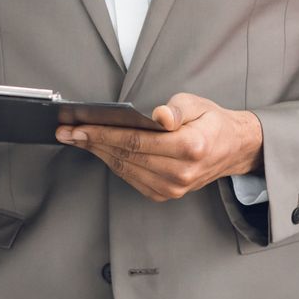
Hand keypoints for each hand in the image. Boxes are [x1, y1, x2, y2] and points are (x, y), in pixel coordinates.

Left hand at [57, 93, 262, 202]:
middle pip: (126, 156)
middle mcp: (181, 173)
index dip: (103, 134)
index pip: (136, 141)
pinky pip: (131, 178)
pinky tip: (98, 150)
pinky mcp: (166, 194)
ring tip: (77, 139)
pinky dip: (112, 163)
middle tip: (66, 132)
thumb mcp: (197, 103)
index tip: (78, 127)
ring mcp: (173, 188)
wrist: (232, 149)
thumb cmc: (211, 122)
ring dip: (98, 153)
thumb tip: (159, 116)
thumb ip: (176, 109)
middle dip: (92, 142)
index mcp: (190, 147)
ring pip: (125, 169)